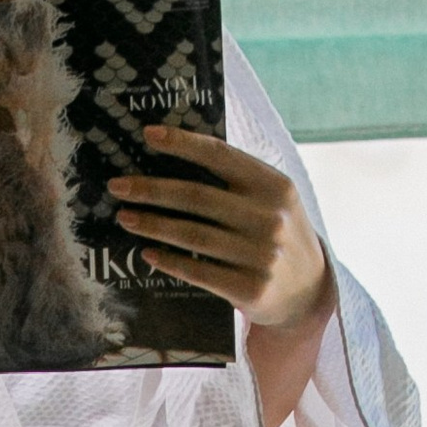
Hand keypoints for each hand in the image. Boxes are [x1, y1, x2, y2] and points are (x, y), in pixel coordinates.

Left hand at [106, 124, 332, 337]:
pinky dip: (169, 260)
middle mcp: (269, 218)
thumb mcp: (272, 200)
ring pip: (192, 234)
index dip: (182, 144)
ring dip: (152, 224)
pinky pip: (199, 271)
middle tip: (118, 186)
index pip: (220, 156)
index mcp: (274, 186)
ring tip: (125, 217)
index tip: (147, 135)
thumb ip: (237, 181)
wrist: (309, 291)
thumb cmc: (278, 235)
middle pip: (196, 197)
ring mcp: (261, 255)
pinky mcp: (250, 289)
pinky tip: (147, 252)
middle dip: (151, 190)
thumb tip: (175, 159)